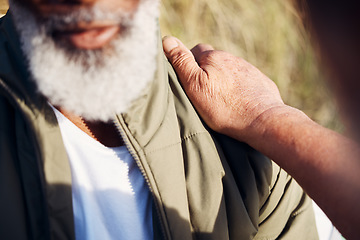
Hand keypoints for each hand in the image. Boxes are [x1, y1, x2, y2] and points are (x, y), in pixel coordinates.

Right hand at [162, 36, 284, 141]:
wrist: (262, 120)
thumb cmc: (224, 107)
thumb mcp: (194, 85)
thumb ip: (181, 62)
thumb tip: (167, 39)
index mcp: (214, 57)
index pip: (195, 51)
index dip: (189, 64)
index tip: (189, 81)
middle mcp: (232, 59)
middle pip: (214, 60)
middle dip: (207, 71)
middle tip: (203, 91)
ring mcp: (248, 70)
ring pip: (229, 70)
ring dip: (223, 79)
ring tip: (220, 99)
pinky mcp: (260, 82)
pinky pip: (244, 80)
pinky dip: (238, 88)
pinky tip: (237, 101)